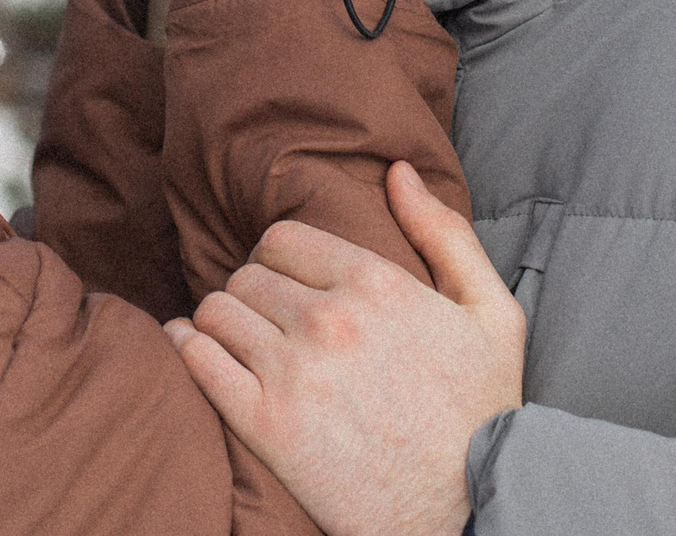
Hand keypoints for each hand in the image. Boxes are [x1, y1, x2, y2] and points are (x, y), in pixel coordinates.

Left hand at [163, 163, 526, 535]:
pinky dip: (183, 347)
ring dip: (220, 321)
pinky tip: (189, 348)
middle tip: (264, 316)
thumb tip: (398, 173)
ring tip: (237, 339)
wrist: (468, 507)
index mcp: (376, 283)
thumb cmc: (483, 413)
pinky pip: (196, 361)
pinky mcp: (265, 425)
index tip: (286, 281)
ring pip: (216, 312)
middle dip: (251, 290)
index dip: (280, 258)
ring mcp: (292, 372)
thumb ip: (444, 233)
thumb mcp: (492, 313)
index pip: (283, 239)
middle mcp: (328, 319)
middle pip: (247, 275)